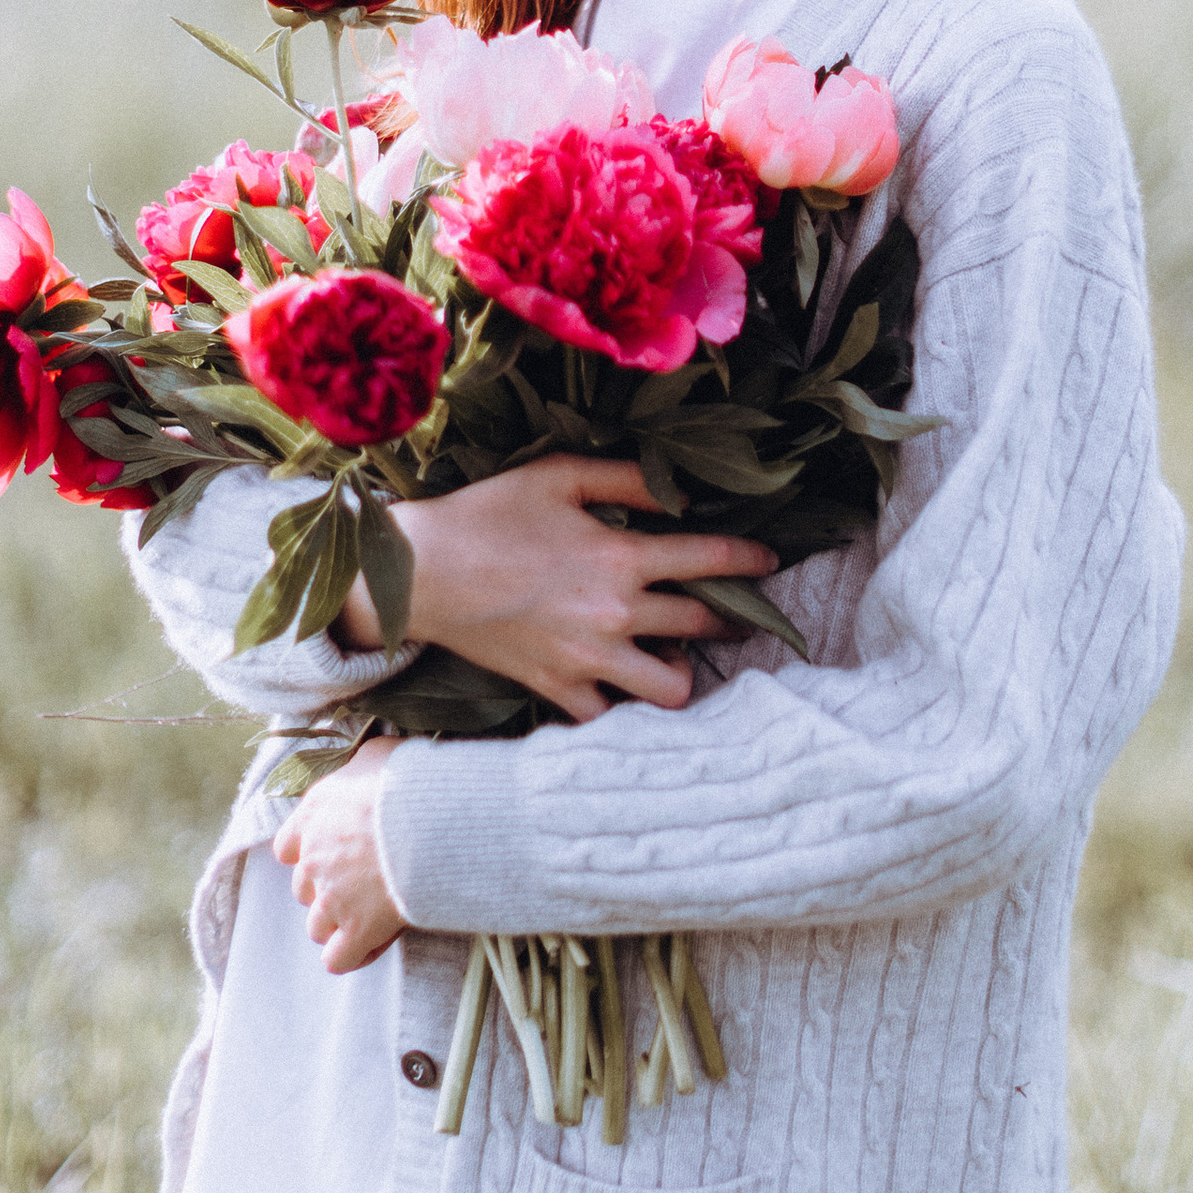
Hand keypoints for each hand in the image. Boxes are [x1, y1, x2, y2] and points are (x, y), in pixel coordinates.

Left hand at [273, 740, 402, 970]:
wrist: (430, 820)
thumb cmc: (408, 782)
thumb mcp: (377, 754)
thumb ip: (360, 764)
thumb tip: (368, 762)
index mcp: (312, 817)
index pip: (287, 848)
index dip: (308, 855)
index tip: (335, 853)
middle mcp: (313, 861)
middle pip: (304, 891)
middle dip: (328, 891)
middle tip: (363, 884)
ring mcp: (333, 899)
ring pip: (317, 927)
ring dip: (339, 924)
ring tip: (370, 914)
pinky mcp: (358, 930)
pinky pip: (338, 959)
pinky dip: (352, 955)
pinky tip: (371, 943)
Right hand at [347, 457, 778, 721]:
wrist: (422, 572)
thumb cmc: (490, 513)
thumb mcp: (561, 475)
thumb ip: (629, 481)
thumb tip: (684, 499)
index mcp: (619, 558)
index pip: (711, 560)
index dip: (750, 561)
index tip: (770, 562)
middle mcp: (613, 615)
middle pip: (702, 625)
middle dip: (730, 618)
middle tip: (734, 614)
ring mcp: (588, 660)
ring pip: (671, 689)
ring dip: (683, 671)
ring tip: (676, 655)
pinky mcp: (558, 690)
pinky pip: (611, 718)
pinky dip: (624, 706)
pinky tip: (625, 686)